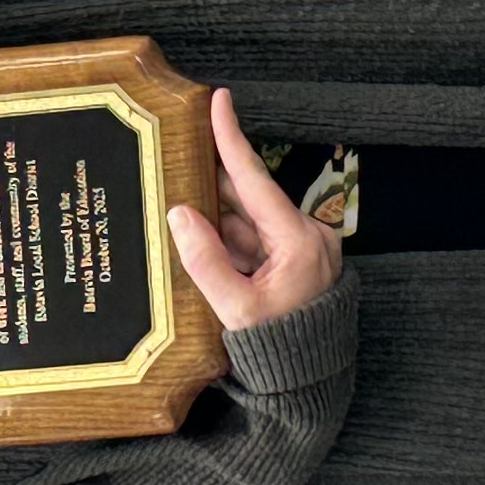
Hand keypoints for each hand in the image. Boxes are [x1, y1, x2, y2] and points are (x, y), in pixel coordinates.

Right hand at [168, 89, 342, 331]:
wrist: (309, 383)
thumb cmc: (277, 350)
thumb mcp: (235, 309)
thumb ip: (205, 260)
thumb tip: (179, 214)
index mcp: (300, 242)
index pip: (256, 180)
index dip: (232, 139)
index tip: (219, 100)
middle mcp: (306, 237)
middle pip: (250, 199)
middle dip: (212, 182)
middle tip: (178, 154)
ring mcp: (302, 251)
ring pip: (248, 222)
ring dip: (215, 217)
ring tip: (176, 199)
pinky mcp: (294, 264)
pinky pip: (253, 242)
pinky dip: (227, 239)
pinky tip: (196, 237)